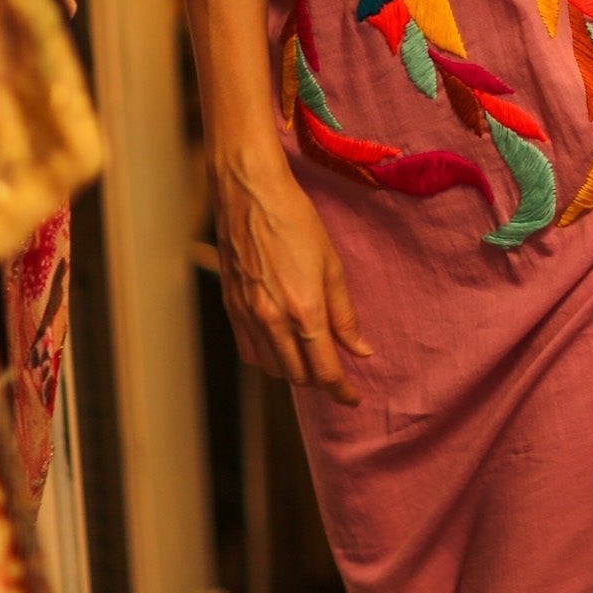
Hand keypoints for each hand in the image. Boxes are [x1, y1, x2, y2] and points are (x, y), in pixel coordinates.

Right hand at [210, 139, 370, 406]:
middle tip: (337, 373)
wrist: (249, 194)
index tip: (353, 398)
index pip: (324, 371)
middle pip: (298, 376)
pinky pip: (249, 350)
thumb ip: (345, 315)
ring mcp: (248, 316)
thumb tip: (361, 351)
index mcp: (304, 311)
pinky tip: (280, 345)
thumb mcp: (332, 266)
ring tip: (311, 357)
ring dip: (294, 371)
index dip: (342, 391)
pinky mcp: (231, 307)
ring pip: (272, 368)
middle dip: (320, 381)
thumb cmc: (295, 222)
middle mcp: (272, 321)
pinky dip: (267, 357)